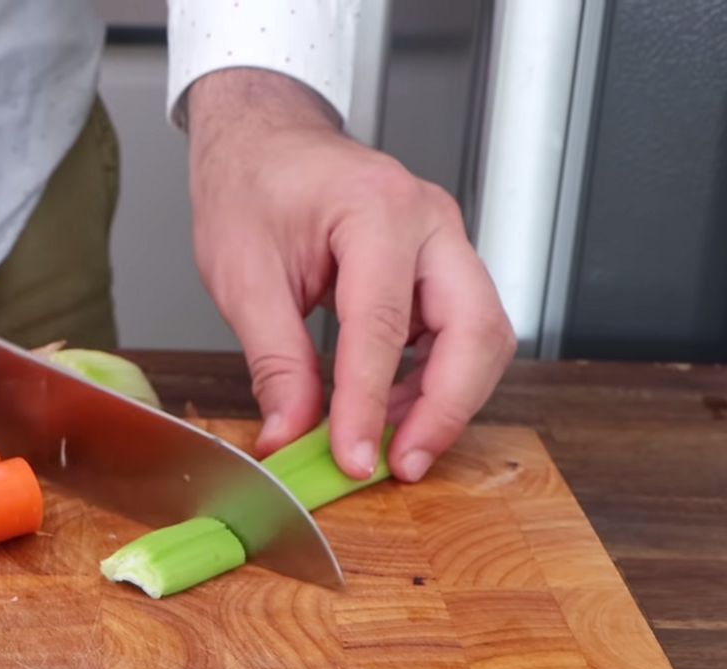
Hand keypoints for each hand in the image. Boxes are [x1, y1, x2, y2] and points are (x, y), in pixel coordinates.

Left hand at [186, 69, 514, 480]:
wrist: (263, 145)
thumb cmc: (251, 187)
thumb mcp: (243, 278)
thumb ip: (275, 362)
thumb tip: (289, 433)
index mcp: (377, 208)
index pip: (383, 325)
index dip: (368, 404)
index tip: (351, 458)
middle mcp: (429, 221)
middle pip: (475, 328)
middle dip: (445, 409)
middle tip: (399, 464)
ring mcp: (444, 243)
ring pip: (482, 337)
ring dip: (446, 402)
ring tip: (391, 447)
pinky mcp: (440, 269)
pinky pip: (462, 335)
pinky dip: (436, 383)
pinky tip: (393, 413)